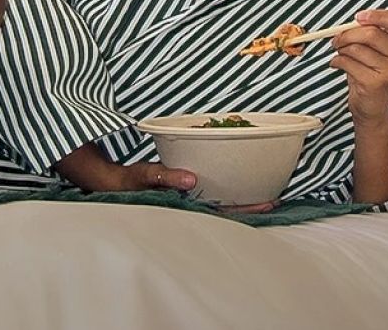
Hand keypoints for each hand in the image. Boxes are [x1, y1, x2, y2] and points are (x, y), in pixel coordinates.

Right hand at [117, 163, 275, 212]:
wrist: (113, 184)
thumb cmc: (129, 182)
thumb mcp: (144, 176)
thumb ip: (166, 177)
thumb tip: (191, 179)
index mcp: (185, 206)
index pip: (223, 211)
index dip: (246, 208)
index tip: (267, 204)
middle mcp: (191, 205)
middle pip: (227, 209)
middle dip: (250, 204)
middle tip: (275, 198)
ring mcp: (189, 200)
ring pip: (221, 201)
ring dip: (241, 197)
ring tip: (264, 190)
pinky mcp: (185, 191)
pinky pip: (211, 192)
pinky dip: (226, 188)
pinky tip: (236, 181)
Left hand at [330, 8, 387, 126]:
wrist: (373, 106)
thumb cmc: (372, 73)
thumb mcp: (375, 50)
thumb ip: (369, 32)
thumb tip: (351, 21)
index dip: (378, 15)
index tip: (359, 17)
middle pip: (371, 33)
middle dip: (347, 34)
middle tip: (337, 39)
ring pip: (356, 48)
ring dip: (341, 50)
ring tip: (340, 54)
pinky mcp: (376, 82)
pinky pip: (349, 63)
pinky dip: (337, 61)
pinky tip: (338, 64)